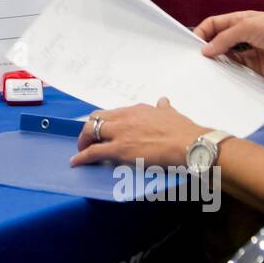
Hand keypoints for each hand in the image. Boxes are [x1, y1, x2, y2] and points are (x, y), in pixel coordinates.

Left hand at [71, 98, 206, 167]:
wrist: (188, 143)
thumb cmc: (183, 131)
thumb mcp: (171, 113)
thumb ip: (163, 107)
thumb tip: (163, 101)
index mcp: (136, 110)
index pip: (112, 113)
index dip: (104, 122)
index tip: (103, 128)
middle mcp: (124, 118)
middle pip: (96, 119)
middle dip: (89, 129)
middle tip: (88, 139)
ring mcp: (120, 133)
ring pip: (90, 132)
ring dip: (83, 142)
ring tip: (81, 150)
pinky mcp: (119, 149)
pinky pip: (93, 152)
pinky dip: (82, 157)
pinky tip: (76, 161)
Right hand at [194, 10, 263, 79]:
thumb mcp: (247, 27)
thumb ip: (224, 38)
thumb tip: (205, 50)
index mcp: (238, 22)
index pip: (213, 25)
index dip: (202, 32)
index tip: (192, 44)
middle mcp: (240, 37)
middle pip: (217, 43)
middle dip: (207, 49)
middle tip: (196, 59)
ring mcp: (247, 53)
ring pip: (225, 58)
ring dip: (216, 63)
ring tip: (206, 70)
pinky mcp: (253, 68)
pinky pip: (236, 72)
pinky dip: (228, 74)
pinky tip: (222, 77)